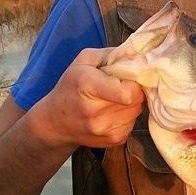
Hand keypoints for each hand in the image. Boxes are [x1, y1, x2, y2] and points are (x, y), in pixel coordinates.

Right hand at [30, 47, 145, 149]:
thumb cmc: (70, 87)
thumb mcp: (84, 60)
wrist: (55, 122)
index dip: (133, 82)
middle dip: (133, 90)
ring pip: (137, 111)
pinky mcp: (115, 140)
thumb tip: (140, 56)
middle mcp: (96, 112)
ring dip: (131, 103)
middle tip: (120, 86)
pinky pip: (133, 122)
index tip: (126, 77)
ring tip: (113, 99)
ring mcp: (105, 130)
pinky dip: (127, 115)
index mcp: (87, 86)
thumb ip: (114, 54)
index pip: (129, 92)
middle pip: (136, 100)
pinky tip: (111, 111)